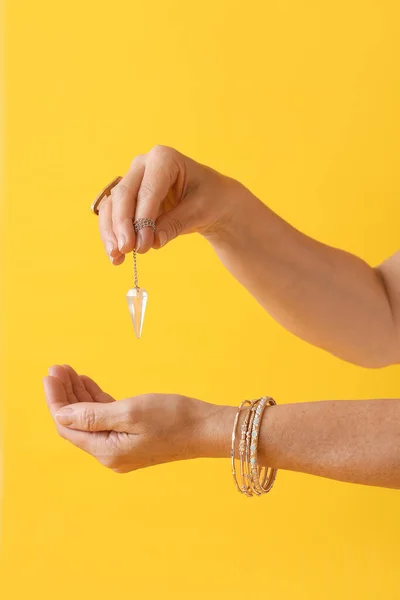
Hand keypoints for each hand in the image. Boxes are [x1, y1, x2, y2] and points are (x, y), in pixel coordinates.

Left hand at [44, 365, 231, 472]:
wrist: (207, 429)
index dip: (56, 399)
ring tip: (69, 371)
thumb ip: (92, 415)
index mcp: (106, 451)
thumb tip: (59, 415)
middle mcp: (110, 453)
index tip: (51, 374)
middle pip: (76, 423)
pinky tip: (88, 384)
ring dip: (78, 395)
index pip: (68, 425)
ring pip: (90, 419)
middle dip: (64, 395)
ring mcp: (122, 447)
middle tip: (58, 368)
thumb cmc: (173, 418)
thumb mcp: (130, 412)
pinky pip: (106, 419)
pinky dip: (95, 401)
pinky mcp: (133, 438)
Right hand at [99, 145, 241, 263]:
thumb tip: (152, 242)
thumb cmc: (211, 198)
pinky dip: (112, 235)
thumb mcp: (200, 211)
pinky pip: (112, 216)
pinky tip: (117, 256)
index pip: (147, 190)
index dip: (143, 218)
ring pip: (112, 206)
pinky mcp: (127, 199)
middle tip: (127, 249)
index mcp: (163, 158)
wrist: (212, 201)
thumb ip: (175, 224)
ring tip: (117, 256)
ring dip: (111, 232)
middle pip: (124, 195)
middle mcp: (142, 165)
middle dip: (123, 225)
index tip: (143, 244)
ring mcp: (132, 181)